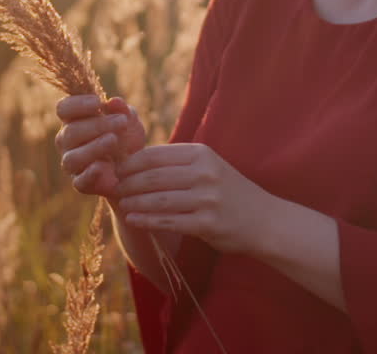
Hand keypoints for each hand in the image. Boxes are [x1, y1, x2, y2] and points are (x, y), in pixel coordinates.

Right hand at [54, 94, 146, 197]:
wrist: (137, 167)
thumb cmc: (127, 137)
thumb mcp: (129, 120)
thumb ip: (122, 110)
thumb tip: (114, 102)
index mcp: (74, 120)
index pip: (63, 109)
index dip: (76, 104)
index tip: (97, 102)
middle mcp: (67, 141)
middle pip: (70, 132)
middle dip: (97, 125)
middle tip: (121, 122)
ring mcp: (72, 163)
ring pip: (72, 158)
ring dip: (94, 147)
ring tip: (114, 140)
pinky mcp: (81, 183)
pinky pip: (79, 181)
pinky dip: (90, 174)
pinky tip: (103, 166)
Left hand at [114, 143, 278, 255]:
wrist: (265, 220)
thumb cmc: (228, 193)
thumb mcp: (208, 167)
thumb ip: (178, 163)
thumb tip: (134, 160)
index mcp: (201, 154)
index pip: (155, 155)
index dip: (129, 162)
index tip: (113, 169)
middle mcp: (204, 173)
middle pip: (153, 176)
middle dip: (127, 183)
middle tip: (111, 188)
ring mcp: (207, 198)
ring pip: (158, 199)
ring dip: (133, 201)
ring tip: (119, 203)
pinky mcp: (208, 223)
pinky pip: (169, 221)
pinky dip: (147, 220)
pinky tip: (132, 219)